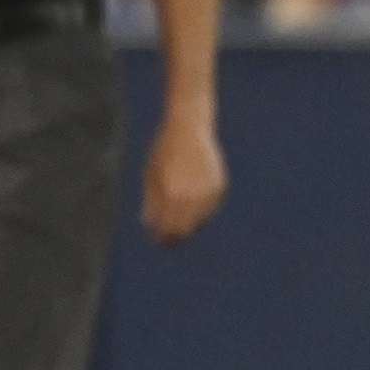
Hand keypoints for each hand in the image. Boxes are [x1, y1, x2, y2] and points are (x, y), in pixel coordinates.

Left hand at [142, 114, 226, 243]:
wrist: (188, 127)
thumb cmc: (164, 151)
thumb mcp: (150, 176)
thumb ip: (150, 202)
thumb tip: (151, 225)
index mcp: (171, 195)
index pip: (168, 230)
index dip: (162, 239)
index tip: (159, 241)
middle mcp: (192, 196)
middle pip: (185, 230)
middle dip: (176, 235)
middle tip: (168, 238)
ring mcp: (207, 192)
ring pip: (199, 220)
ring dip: (189, 223)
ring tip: (179, 216)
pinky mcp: (218, 186)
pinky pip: (209, 207)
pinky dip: (200, 210)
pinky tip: (191, 203)